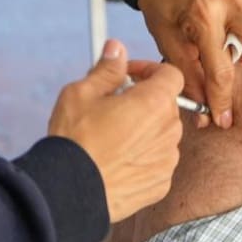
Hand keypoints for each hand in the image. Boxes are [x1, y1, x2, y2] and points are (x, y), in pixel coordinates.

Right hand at [48, 40, 184, 222]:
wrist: (70, 191)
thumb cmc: (75, 141)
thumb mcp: (82, 93)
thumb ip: (107, 69)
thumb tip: (116, 49)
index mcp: (153, 103)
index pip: (171, 74)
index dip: (150, 70)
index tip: (129, 76)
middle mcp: (168, 131)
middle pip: (167, 104)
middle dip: (145, 99)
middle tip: (114, 104)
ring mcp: (167, 160)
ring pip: (163, 133)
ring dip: (146, 128)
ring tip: (113, 135)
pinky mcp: (161, 184)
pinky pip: (159, 160)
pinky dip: (144, 156)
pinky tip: (117, 159)